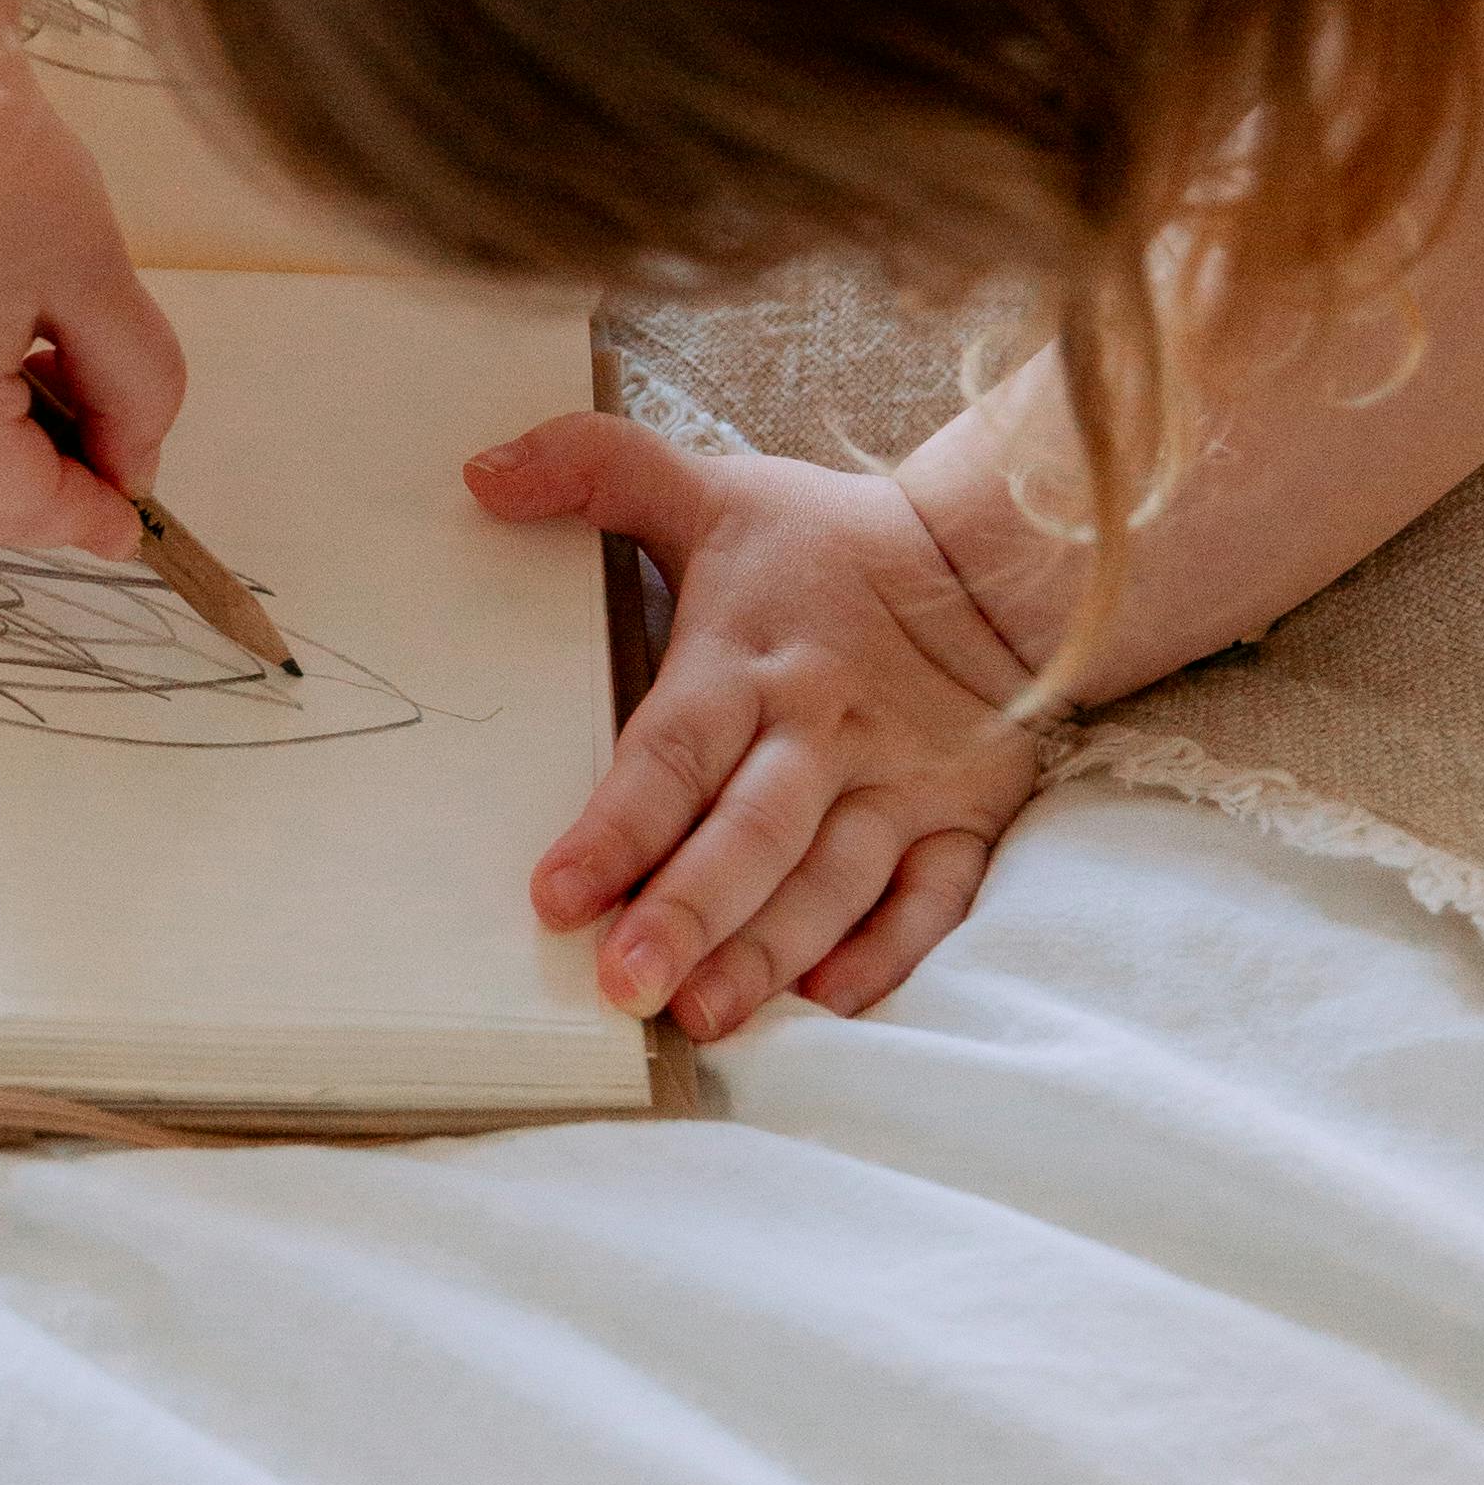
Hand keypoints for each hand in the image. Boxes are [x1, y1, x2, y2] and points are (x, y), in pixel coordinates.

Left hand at [468, 416, 1046, 1039]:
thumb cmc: (831, 545)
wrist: (1002, 558)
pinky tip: (827, 1002)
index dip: (616, 828)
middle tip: (627, 986)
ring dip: (769, 952)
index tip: (556, 896)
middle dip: (690, 913)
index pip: (673, 752)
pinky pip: (931, 900)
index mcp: (750, 659)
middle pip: (753, 833)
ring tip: (704, 1015)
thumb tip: (481, 470)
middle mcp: (823, 729)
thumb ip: (597, 469)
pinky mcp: (965, 817)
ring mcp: (900, 781)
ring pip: (833, 880)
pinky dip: (887, 955)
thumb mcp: (713, 490)